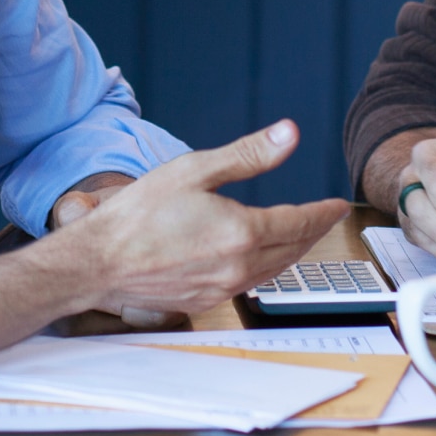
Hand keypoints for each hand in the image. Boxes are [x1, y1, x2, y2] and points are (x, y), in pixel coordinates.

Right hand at [62, 120, 349, 319]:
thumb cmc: (137, 215)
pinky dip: (266, 268)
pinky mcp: (206, 301)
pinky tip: (260, 259)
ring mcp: (223, 289)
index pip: (299, 222)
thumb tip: (288, 134)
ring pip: (274, 270)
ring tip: (301, 236)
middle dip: (314, 232)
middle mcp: (239, 267)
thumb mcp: (194, 170)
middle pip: (293, 250)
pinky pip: (250, 284)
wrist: (98, 262)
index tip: (337, 205)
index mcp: (241, 232)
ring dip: (293, 252)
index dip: (322, 213)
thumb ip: (248, 154)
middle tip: (326, 218)